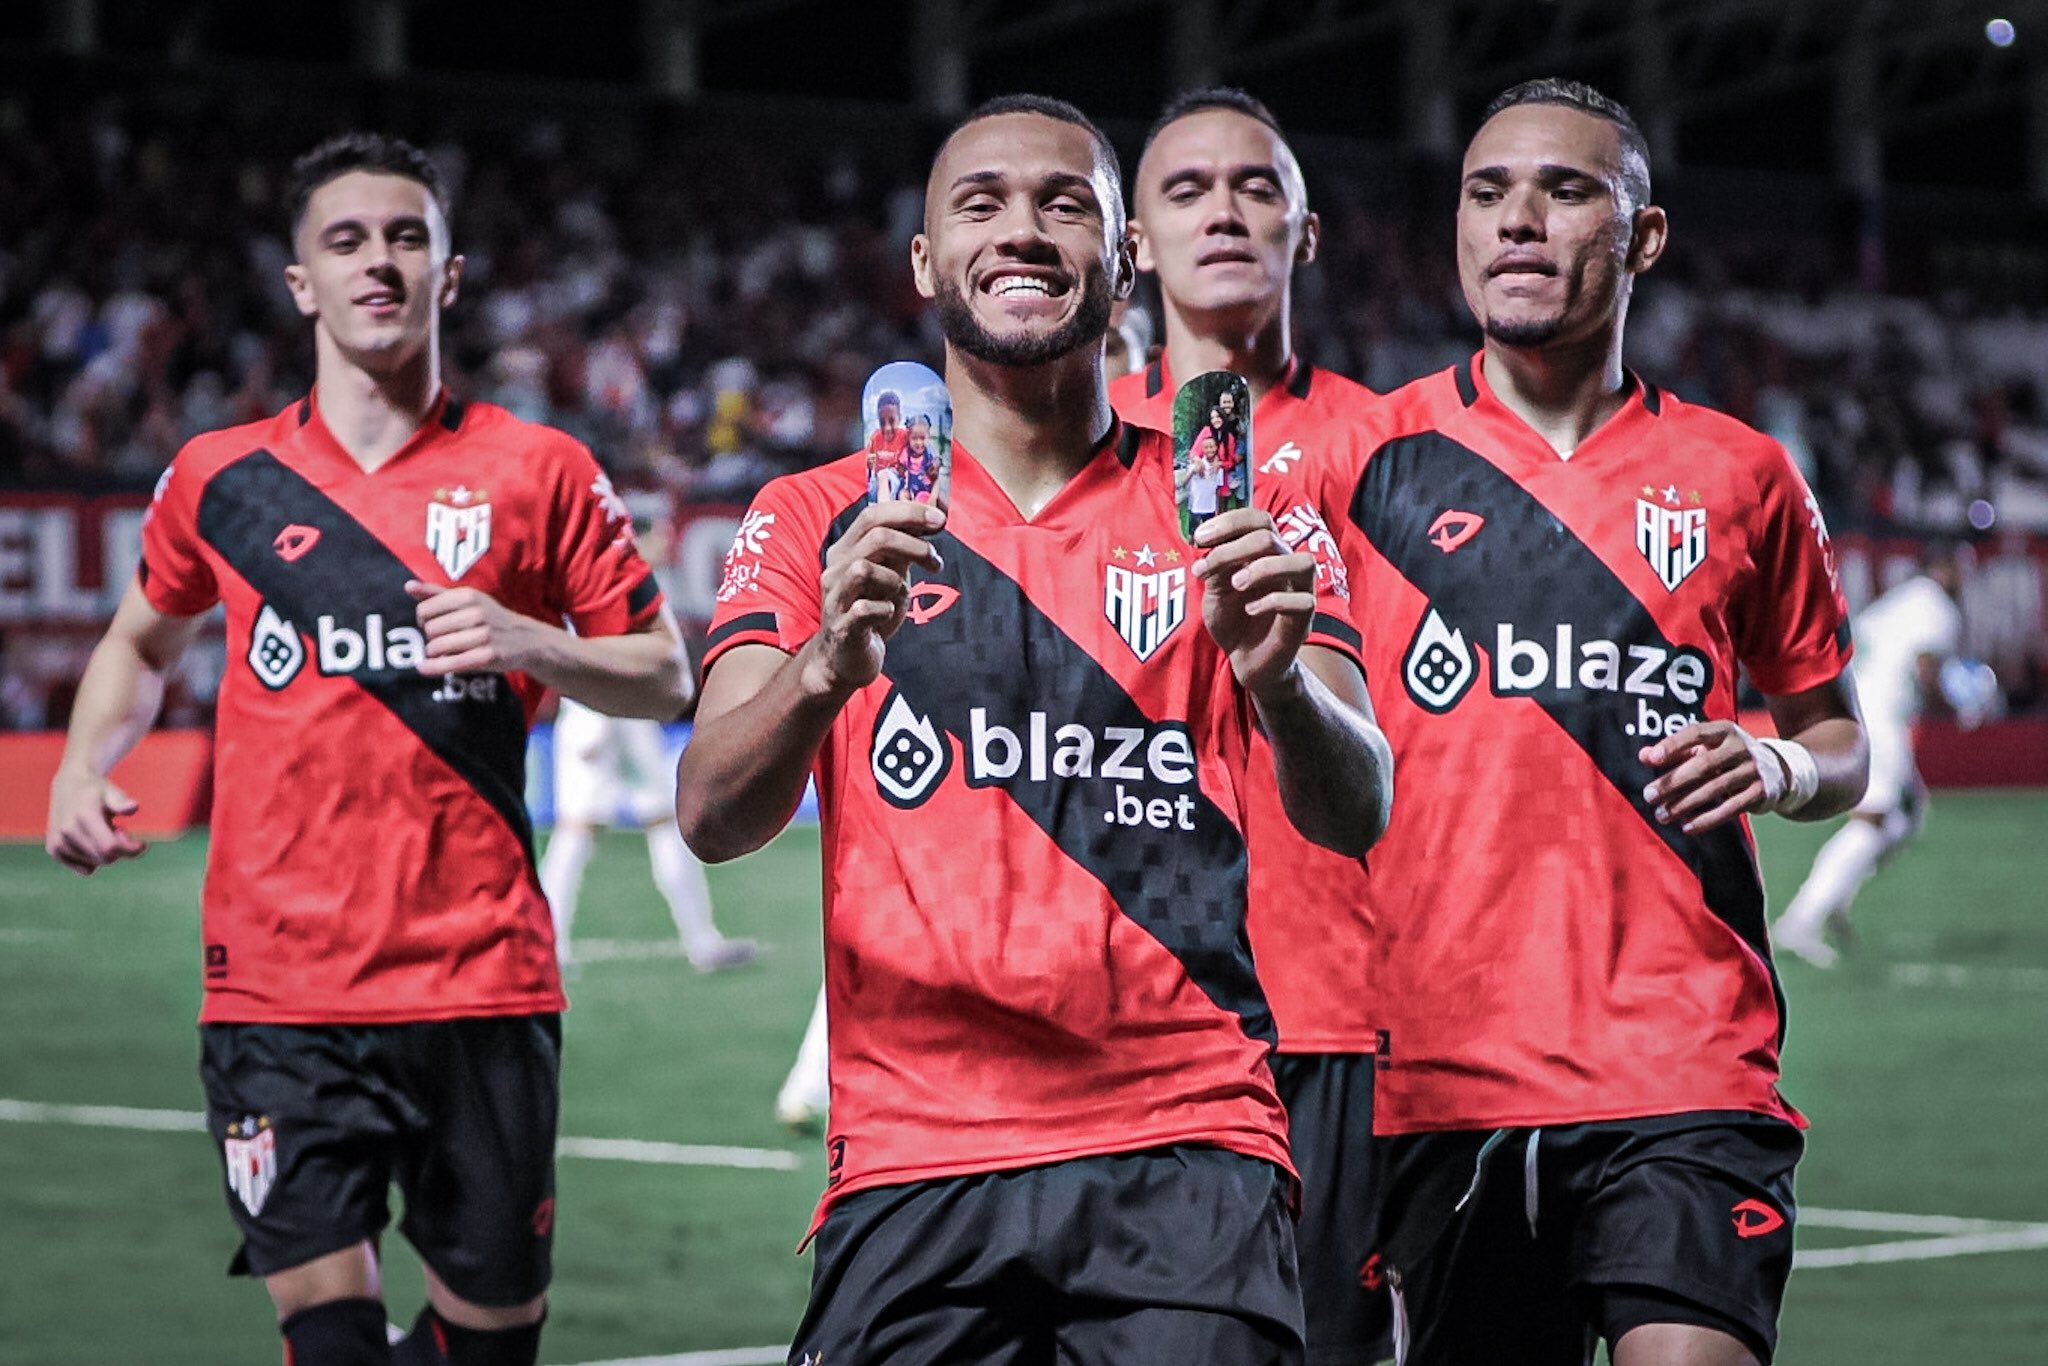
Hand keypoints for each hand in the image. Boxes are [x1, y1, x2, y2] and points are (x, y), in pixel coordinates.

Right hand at [46, 767, 146, 874]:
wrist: (68, 785)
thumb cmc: (96, 791)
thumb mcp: (111, 792)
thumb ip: (121, 802)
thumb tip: (133, 807)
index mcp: (83, 816)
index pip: (109, 847)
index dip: (130, 850)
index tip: (142, 843)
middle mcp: (67, 831)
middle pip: (104, 858)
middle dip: (120, 849)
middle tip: (120, 830)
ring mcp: (58, 842)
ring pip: (95, 864)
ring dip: (105, 852)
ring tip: (103, 831)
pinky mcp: (54, 849)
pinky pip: (85, 869)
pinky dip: (94, 860)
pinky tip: (93, 841)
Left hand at [406, 580, 536, 676]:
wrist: (525, 639)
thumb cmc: (490, 618)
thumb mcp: (468, 600)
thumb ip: (436, 593)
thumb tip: (408, 586)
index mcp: (468, 596)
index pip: (425, 610)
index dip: (422, 620)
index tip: (431, 624)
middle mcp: (475, 613)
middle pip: (430, 629)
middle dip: (431, 637)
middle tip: (442, 639)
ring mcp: (482, 635)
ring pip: (437, 647)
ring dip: (434, 652)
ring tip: (443, 651)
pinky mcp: (486, 656)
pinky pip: (450, 663)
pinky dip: (433, 667)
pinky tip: (424, 668)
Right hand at [802, 501, 945, 696]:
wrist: (847, 659)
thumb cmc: (871, 611)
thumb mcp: (891, 573)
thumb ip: (906, 546)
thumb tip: (933, 515)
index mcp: (846, 550)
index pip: (874, 514)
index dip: (909, 511)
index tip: (940, 520)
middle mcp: (835, 569)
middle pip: (876, 536)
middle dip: (914, 544)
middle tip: (935, 560)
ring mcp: (835, 598)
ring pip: (864, 568)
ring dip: (894, 579)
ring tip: (900, 593)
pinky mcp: (840, 627)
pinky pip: (863, 609)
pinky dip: (884, 609)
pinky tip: (887, 614)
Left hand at [1193, 507, 1316, 697]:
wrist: (1245, 659)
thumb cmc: (1233, 619)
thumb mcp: (1215, 589)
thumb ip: (1215, 565)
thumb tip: (1205, 541)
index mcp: (1265, 552)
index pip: (1258, 519)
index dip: (1229, 522)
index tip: (1199, 538)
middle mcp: (1286, 565)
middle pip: (1271, 537)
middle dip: (1232, 548)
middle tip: (1205, 569)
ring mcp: (1299, 591)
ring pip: (1302, 562)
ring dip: (1264, 568)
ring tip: (1235, 584)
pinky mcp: (1304, 620)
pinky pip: (1303, 601)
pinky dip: (1274, 601)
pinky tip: (1249, 609)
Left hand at [1640, 720, 1785, 833]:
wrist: (1778, 770)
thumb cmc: (1727, 757)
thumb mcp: (1705, 748)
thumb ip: (1675, 751)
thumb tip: (1643, 756)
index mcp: (1724, 730)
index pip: (1695, 733)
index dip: (1673, 745)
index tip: (1651, 759)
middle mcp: (1740, 747)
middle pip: (1703, 764)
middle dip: (1673, 781)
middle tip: (1648, 795)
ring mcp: (1753, 769)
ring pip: (1714, 788)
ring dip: (1685, 804)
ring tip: (1661, 815)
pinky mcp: (1760, 792)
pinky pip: (1730, 808)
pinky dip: (1707, 819)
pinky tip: (1687, 827)